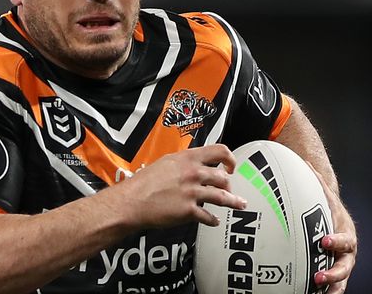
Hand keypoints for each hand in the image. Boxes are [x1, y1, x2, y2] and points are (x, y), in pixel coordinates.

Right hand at [112, 144, 247, 227]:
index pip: (219, 151)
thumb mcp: (164, 163)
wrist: (131, 201)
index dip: (230, 159)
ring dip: (233, 202)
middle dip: (229, 185)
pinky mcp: (189, 211)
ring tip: (239, 205)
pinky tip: (214, 221)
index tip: (231, 167)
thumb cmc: (143, 182)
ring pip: (222, 197)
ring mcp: (192, 192)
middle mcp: (193, 173)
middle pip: (223, 177)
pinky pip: (208, 216)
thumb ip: (182, 163)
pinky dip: (213, 220)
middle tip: (229, 189)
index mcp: (187, 158)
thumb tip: (194, 166)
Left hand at [310, 165, 357, 293]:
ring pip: (340, 282)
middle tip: (318, 276)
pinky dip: (325, 291)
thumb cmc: (329, 210)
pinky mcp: (334, 275)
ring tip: (317, 291)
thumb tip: (305, 161)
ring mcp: (341, 266)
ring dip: (330, 287)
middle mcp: (347, 254)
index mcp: (346, 235)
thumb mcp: (326, 198)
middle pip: (345, 267)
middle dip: (333, 273)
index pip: (344, 240)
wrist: (339, 225)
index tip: (324, 241)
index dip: (336, 241)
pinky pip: (330, 287)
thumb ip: (316, 182)